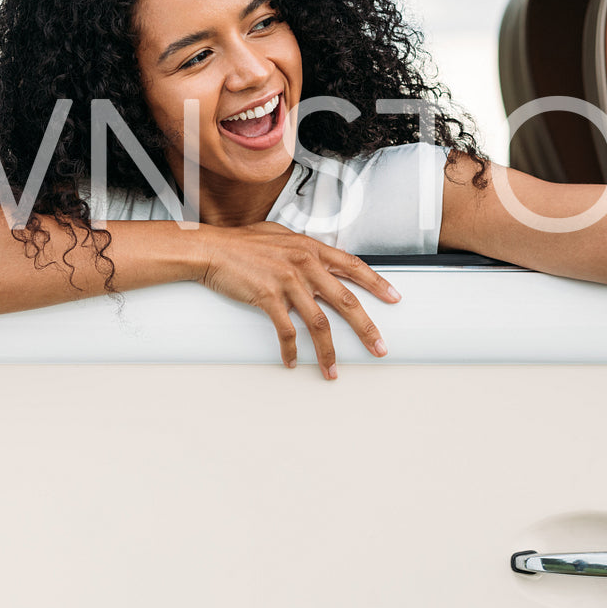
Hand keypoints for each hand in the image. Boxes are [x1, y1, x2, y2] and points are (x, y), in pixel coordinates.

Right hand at [198, 221, 399, 379]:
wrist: (212, 248)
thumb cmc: (243, 243)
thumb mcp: (281, 237)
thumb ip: (303, 249)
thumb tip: (318, 257)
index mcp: (311, 249)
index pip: (354, 266)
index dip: (377, 283)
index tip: (394, 297)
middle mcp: (305, 264)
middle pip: (346, 301)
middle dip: (366, 328)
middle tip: (378, 347)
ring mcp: (288, 282)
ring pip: (319, 323)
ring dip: (329, 352)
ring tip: (333, 370)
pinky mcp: (269, 298)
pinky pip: (287, 331)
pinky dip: (291, 350)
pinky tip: (293, 361)